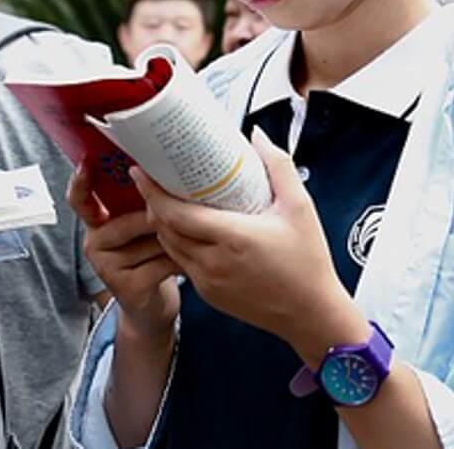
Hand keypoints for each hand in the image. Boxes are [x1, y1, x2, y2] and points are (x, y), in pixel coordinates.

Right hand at [68, 166, 180, 342]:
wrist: (152, 306)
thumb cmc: (150, 256)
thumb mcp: (142, 227)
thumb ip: (143, 204)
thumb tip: (163, 174)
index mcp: (96, 222)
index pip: (80, 199)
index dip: (80, 182)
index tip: (87, 163)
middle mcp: (94, 243)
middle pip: (133, 218)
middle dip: (164, 217)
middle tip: (188, 213)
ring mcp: (106, 267)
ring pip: (152, 240)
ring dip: (177, 239)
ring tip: (192, 239)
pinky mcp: (125, 287)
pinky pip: (161, 263)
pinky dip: (181, 261)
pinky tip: (190, 261)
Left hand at [140, 129, 366, 367]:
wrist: (311, 315)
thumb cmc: (308, 264)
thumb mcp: (300, 207)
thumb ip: (278, 166)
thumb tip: (258, 138)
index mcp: (232, 238)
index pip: (175, 214)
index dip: (153, 192)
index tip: (142, 172)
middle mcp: (213, 263)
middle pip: (165, 229)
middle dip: (154, 203)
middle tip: (154, 180)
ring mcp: (208, 282)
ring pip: (170, 247)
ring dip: (164, 225)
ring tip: (168, 202)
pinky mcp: (209, 296)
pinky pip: (183, 264)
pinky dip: (178, 244)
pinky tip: (189, 231)